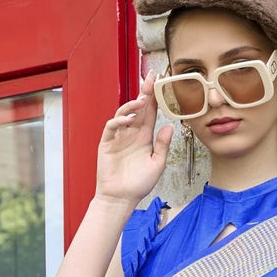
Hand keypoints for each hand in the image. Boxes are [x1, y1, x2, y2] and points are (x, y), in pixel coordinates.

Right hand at [95, 70, 174, 204]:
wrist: (121, 198)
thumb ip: (163, 145)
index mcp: (144, 136)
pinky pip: (111, 127)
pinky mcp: (107, 143)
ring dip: (132, 105)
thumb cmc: (138, 184)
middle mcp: (131, 133)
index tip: (160, 83)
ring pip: (124, 113)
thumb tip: (169, 126)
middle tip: (150, 78)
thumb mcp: (157, 164)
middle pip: (138, 108)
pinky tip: (128, 120)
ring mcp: (118, 137)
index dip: (155, 97)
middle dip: (144, 92)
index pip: (150, 112)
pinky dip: (119, 121)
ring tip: (141, 101)